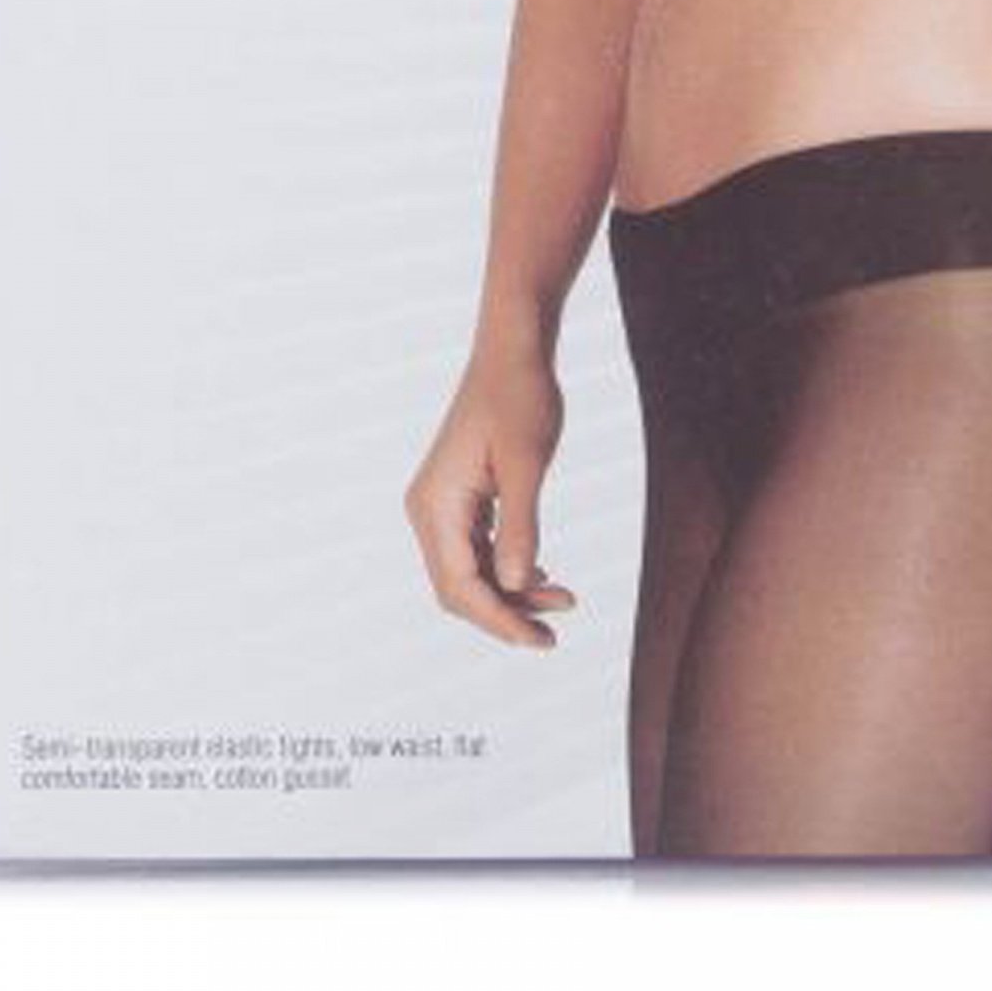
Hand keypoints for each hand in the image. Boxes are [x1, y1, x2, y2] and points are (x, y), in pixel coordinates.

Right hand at [404, 335, 577, 649]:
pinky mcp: (460, 496)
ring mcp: (442, 503)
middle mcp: (428, 508)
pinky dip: (507, 565)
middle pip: (459, 587)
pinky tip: (540, 572)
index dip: (498, 619)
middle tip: (554, 633)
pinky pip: (477, 548)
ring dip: (512, 589)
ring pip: (471, 570)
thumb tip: (513, 584)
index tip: (539, 640)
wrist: (515, 350)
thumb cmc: (521, 397)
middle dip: (506, 611)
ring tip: (563, 600)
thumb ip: (520, 526)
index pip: (459, 586)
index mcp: (435, 504)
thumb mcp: (527, 465)